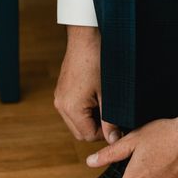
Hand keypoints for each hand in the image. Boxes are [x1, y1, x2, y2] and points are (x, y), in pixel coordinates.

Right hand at [54, 25, 120, 143]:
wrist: (86, 37)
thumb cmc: (99, 62)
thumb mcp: (108, 95)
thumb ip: (110, 120)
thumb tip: (114, 140)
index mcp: (70, 108)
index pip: (88, 136)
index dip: (105, 134)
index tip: (118, 125)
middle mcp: (61, 105)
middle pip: (80, 132)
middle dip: (98, 129)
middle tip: (114, 116)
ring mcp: (60, 97)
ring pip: (77, 122)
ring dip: (92, 119)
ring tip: (106, 104)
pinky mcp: (62, 91)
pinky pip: (73, 110)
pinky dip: (86, 110)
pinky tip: (98, 97)